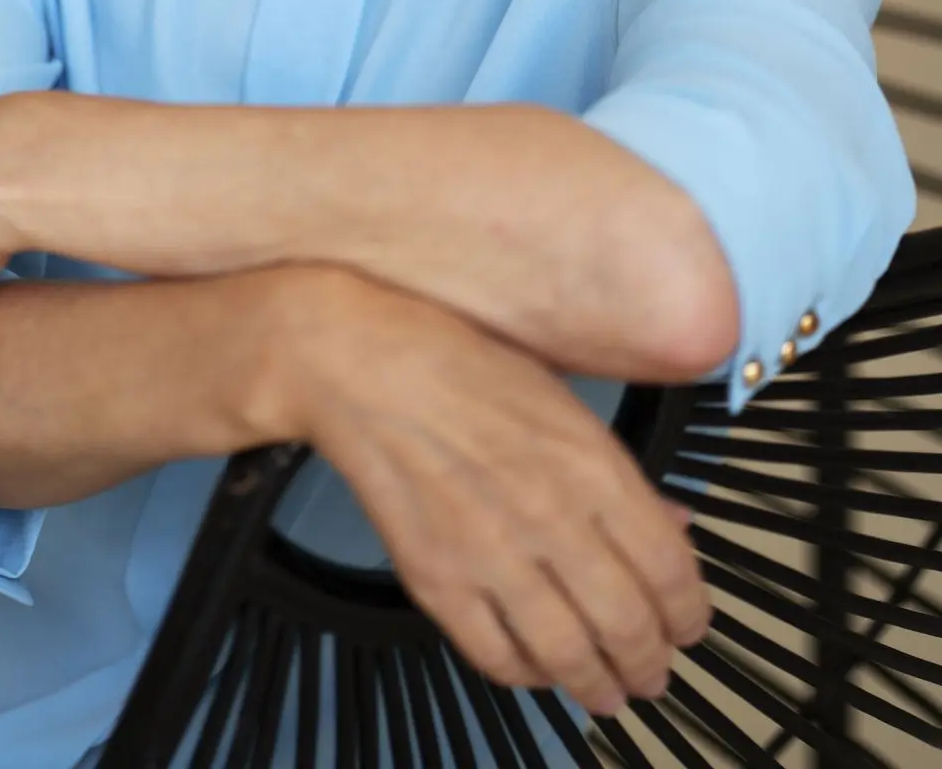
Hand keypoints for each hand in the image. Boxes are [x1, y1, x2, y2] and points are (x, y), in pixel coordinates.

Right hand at [275, 267, 711, 718]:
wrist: (364, 364)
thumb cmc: (463, 363)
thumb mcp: (562, 397)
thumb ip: (620, 471)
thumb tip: (672, 525)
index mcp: (591, 463)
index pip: (670, 570)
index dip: (690, 614)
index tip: (689, 625)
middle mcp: (550, 515)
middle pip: (629, 625)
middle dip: (651, 663)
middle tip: (653, 672)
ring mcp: (491, 553)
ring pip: (569, 655)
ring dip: (600, 685)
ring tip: (608, 691)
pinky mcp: (437, 579)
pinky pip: (497, 656)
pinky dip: (528, 676)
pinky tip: (539, 669)